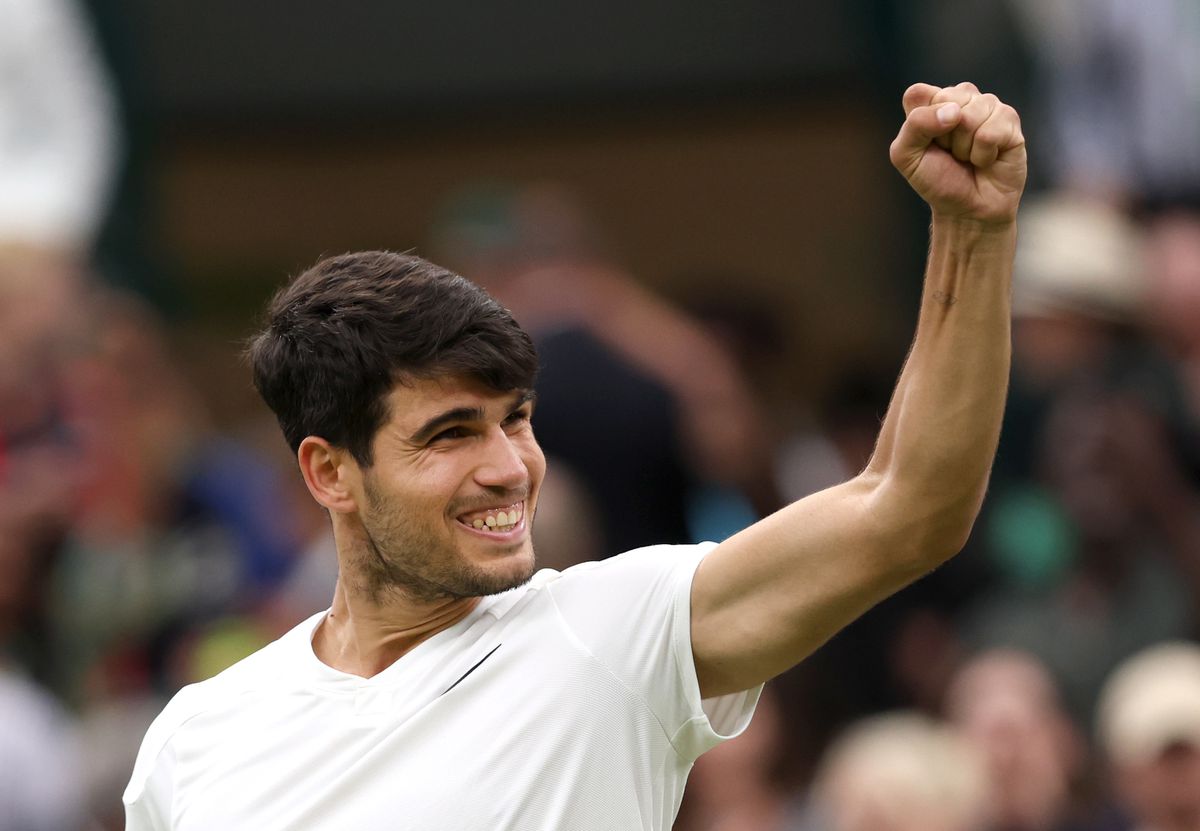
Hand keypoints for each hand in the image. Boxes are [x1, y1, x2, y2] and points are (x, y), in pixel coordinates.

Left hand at [890, 82, 1025, 224]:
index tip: (927, 144)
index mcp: (932, 101)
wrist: (966, 209)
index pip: (918, 94)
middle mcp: (961, 98)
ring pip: (970, 116)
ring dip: (965, 148)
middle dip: (944, 137)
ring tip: (969, 157)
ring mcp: (988, 106)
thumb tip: (954, 111)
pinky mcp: (1010, 120)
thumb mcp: (906, 156)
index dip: (920, 124)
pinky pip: (990, 133)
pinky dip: (983, 155)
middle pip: (947, 101)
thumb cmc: (936, 180)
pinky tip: (986, 159)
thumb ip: (915, 126)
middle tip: (951, 153)